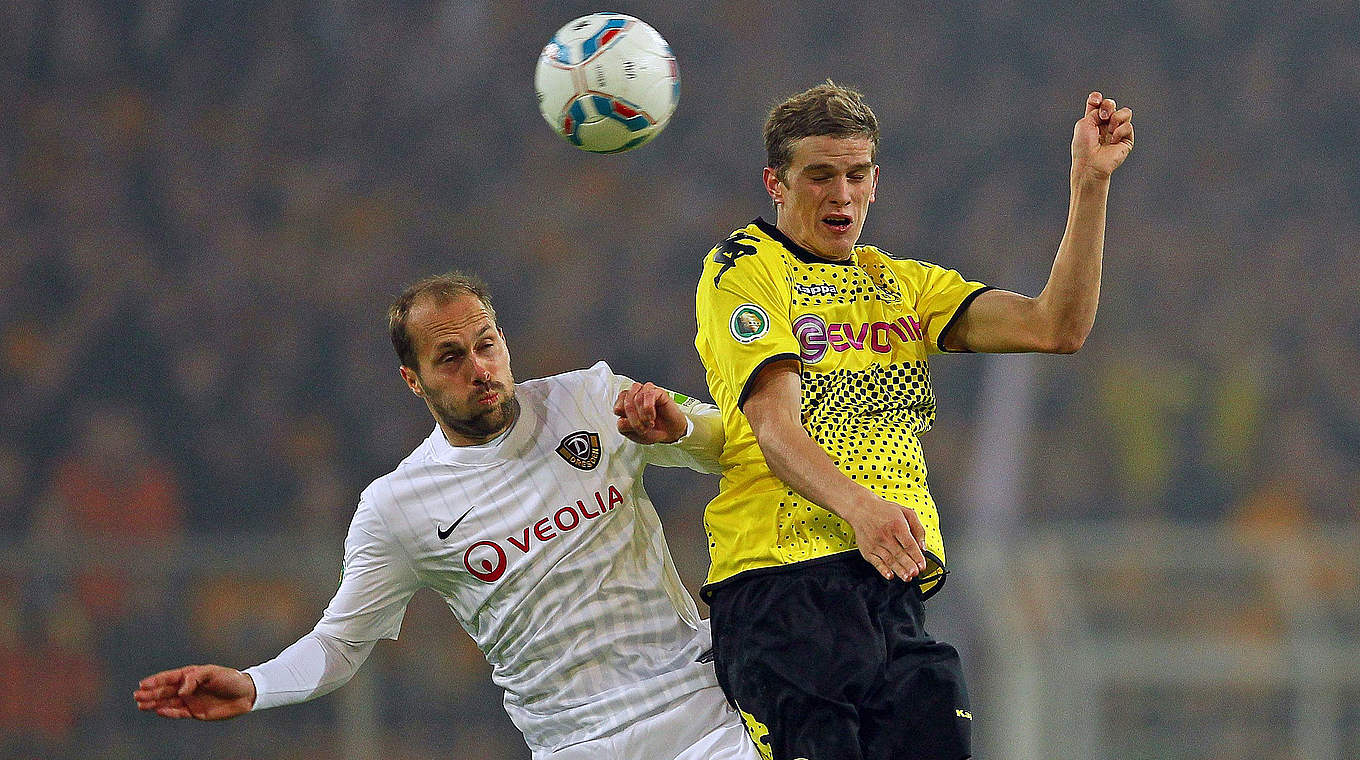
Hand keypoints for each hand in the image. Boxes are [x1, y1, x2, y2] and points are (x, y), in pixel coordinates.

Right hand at [134, 664, 255, 719]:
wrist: (246, 694)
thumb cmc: (231, 679)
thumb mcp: (214, 673)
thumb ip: (195, 678)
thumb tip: (181, 690)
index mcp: (191, 675)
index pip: (170, 678)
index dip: (156, 681)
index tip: (142, 684)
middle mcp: (188, 688)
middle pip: (166, 691)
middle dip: (151, 693)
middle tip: (136, 696)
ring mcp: (191, 700)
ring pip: (168, 702)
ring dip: (155, 703)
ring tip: (140, 705)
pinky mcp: (195, 712)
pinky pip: (179, 712)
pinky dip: (168, 712)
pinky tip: (157, 711)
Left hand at [614, 382, 687, 443]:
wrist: (670, 432)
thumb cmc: (652, 430)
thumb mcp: (633, 434)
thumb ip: (624, 427)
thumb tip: (621, 420)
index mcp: (625, 404)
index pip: (617, 407)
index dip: (625, 420)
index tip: (634, 429)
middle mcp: (634, 395)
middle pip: (626, 404)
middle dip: (635, 420)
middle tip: (643, 429)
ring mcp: (645, 391)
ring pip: (636, 398)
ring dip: (643, 415)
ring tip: (650, 423)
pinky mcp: (657, 391)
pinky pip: (648, 394)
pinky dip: (649, 408)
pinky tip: (653, 416)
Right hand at [843, 494, 928, 581]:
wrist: (860, 508)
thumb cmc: (884, 510)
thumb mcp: (906, 512)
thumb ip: (918, 528)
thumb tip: (922, 546)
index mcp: (897, 525)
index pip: (909, 544)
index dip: (917, 557)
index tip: (922, 565)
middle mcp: (885, 535)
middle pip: (899, 554)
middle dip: (909, 566)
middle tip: (916, 573)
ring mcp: (875, 544)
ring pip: (889, 560)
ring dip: (899, 570)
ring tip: (907, 577)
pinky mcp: (867, 550)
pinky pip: (876, 563)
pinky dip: (883, 570)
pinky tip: (890, 575)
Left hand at [1071, 91, 1133, 182]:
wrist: (1090, 163)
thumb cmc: (1084, 146)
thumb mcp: (1084, 122)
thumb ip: (1096, 110)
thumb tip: (1108, 111)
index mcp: (1093, 120)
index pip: (1098, 102)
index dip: (1098, 98)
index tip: (1095, 101)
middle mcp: (1105, 124)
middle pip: (1111, 104)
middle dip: (1107, 106)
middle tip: (1102, 117)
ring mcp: (1116, 131)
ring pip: (1126, 112)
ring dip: (1116, 118)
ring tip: (1109, 130)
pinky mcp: (1126, 139)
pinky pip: (1128, 126)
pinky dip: (1119, 132)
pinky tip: (1112, 141)